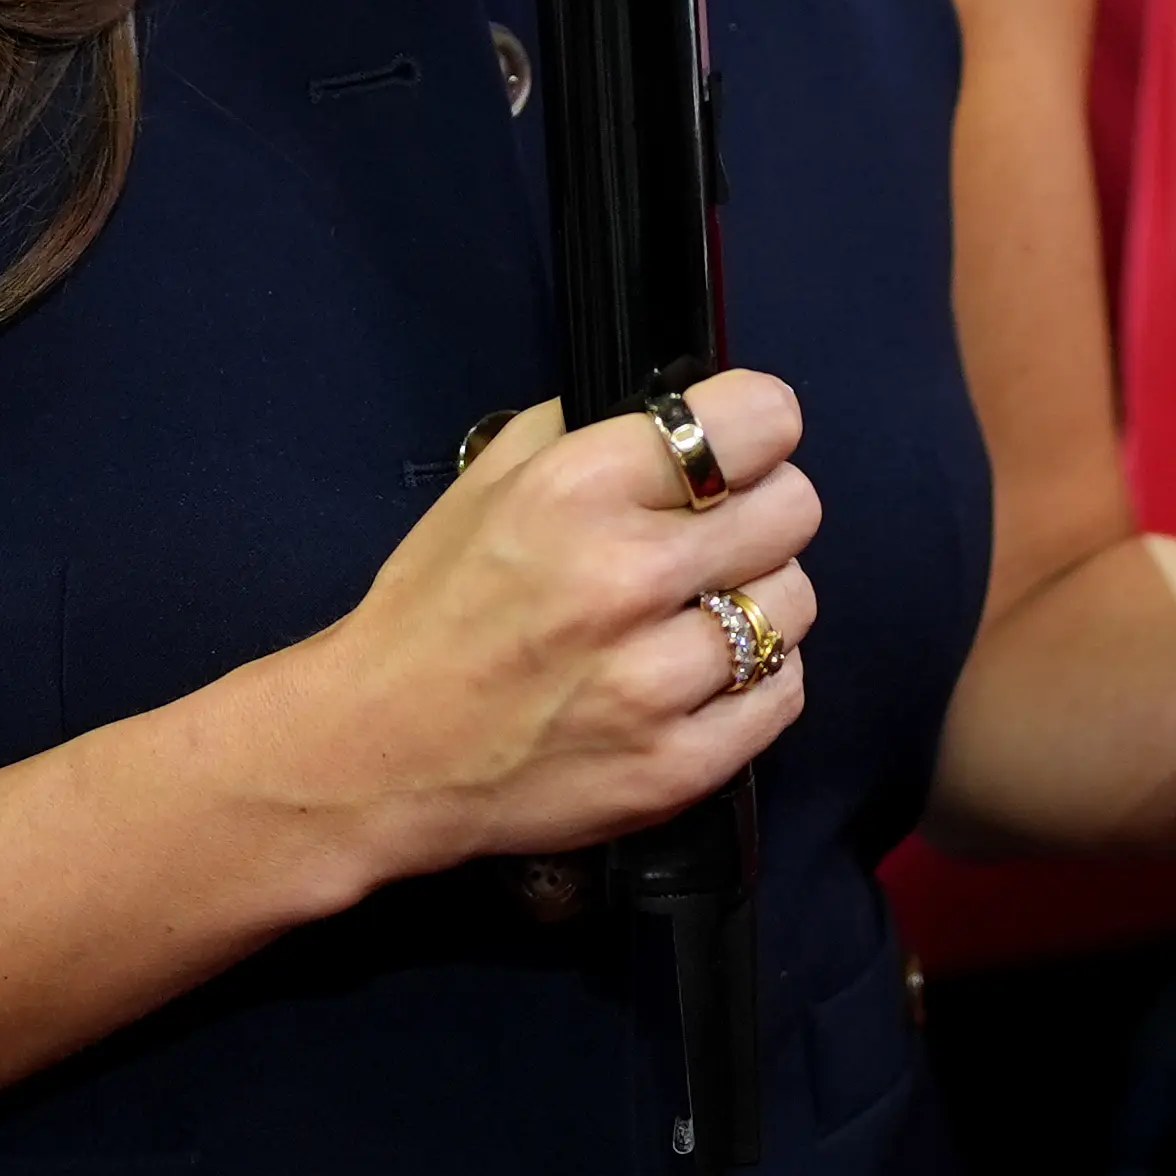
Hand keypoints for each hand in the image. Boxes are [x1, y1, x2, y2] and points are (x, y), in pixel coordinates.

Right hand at [311, 367, 820, 875]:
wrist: (380, 752)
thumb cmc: (437, 606)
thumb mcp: (491, 478)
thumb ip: (591, 426)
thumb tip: (687, 409)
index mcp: (579, 488)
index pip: (759, 420)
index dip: (754, 430)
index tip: (734, 451)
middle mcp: (625, 576)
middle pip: (795, 509)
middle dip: (759, 512)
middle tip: (712, 538)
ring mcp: (655, 681)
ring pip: (794, 603)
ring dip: (756, 601)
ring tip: (696, 614)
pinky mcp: (676, 766)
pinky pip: (784, 694)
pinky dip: (754, 682)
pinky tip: (699, 676)